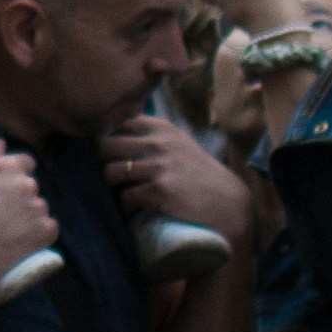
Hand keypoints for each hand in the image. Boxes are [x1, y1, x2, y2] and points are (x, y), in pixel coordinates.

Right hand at [0, 136, 52, 302]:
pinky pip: (48, 229)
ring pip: (39, 209)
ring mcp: (37, 205)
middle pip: (31, 188)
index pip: (26, 163)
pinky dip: (38, 237)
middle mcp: (25, 182)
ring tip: (5, 234)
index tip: (4, 197)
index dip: (15, 180)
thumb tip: (1, 143)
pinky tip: (17, 244)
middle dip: (20, 201)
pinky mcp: (45, 228)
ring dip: (29, 219)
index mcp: (6, 166)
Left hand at [101, 109, 252, 243]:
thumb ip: (150, 135)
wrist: (228, 203)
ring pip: (110, 172)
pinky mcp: (158, 191)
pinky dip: (126, 207)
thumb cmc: (198, 174)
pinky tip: (134, 210)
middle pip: (104, 145)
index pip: (116, 121)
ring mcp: (158, 166)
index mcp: (161, 127)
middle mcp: (158, 142)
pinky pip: (125, 197)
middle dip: (103, 161)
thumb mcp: (178, 144)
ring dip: (111, 186)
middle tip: (111, 174)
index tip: (107, 152)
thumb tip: (109, 134)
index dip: (104, 136)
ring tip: (121, 193)